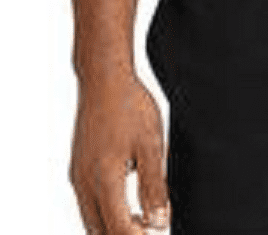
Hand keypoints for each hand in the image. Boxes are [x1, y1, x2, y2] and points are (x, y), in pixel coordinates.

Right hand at [69, 71, 170, 233]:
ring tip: (141, 221)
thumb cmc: (129, 106)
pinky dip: (103, 212)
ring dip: (112, 226)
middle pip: (99, 231)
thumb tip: (159, 222)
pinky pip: (87, 202)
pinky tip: (124, 202)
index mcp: (104, 179)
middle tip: (149, 231)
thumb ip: (154, 186)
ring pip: (91, 219)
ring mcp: (78, 174)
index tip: (156, 234)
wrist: (104, 78)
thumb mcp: (151, 145)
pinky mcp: (77, 166)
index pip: (119, 229)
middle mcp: (85, 182)